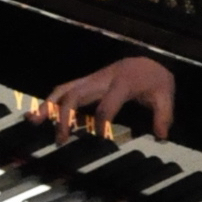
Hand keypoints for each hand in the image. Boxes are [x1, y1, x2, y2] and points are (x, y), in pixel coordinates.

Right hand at [39, 58, 176, 141]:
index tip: (100, 139)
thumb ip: (164, 115)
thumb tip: (161, 136)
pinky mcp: (87, 82)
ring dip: (49, 105)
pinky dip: (50, 101)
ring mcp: (92, 79)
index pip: (106, 104)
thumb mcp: (166, 95)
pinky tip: (39, 116)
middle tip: (61, 139)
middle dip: (65, 116)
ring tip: (35, 122)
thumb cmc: (155, 80)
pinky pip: (65, 89)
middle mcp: (103, 79)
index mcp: (123, 83)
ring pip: (64, 89)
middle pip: (76, 94)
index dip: (101, 122)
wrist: (148, 61)